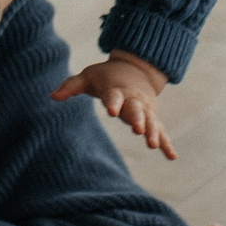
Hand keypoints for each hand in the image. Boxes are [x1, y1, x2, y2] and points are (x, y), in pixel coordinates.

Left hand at [51, 53, 174, 158]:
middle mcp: (133, 99)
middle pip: (137, 110)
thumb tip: (52, 96)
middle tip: (138, 131)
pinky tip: (172, 157)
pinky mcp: (153, 117)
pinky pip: (161, 131)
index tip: (112, 112)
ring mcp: (145, 109)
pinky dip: (166, 143)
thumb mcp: (88, 76)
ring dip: (152, 132)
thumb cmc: (106, 76)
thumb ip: (71, 86)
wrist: (136, 69)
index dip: (113, 103)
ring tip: (152, 145)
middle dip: (138, 120)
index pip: (114, 96)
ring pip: (151, 121)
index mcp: (117, 89)